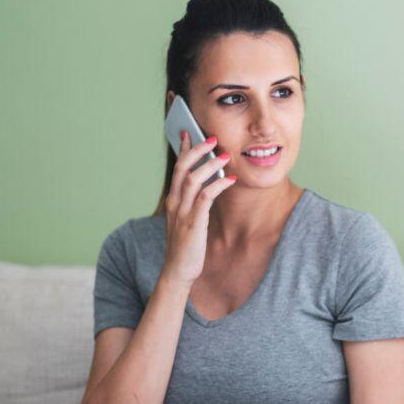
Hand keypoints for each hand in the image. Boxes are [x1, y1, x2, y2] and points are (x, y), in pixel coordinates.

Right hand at [161, 129, 236, 288]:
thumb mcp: (186, 220)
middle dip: (197, 150)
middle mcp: (174, 203)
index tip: (189, 133)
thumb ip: (192, 202)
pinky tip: (231, 180)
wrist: (178, 271)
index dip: (182, 149)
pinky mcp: (193, 223)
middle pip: (183, 168)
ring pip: (193, 179)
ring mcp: (182, 213)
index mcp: (172, 201)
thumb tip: (207, 185)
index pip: (176, 168)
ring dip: (210, 165)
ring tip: (226, 156)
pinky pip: (205, 197)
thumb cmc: (186, 246)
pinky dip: (218, 185)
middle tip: (212, 138)